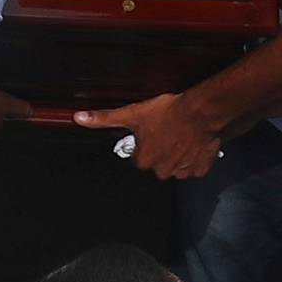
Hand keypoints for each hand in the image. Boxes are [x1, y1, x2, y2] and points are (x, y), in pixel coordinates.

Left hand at [73, 87, 222, 177]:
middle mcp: (162, 169)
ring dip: (178, 153)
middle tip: (167, 131)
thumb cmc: (168, 112)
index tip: (152, 131)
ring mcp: (182, 170)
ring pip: (177, 164)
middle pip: (158, 162)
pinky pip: (195, 166)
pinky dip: (195, 156)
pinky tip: (193, 141)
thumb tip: (80, 118)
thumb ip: (104, 118)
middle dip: (161, 149)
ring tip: (181, 134)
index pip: (140, 156)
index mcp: (144, 160)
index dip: (145, 142)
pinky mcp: (200, 167)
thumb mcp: (132, 112)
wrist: (199, 111)